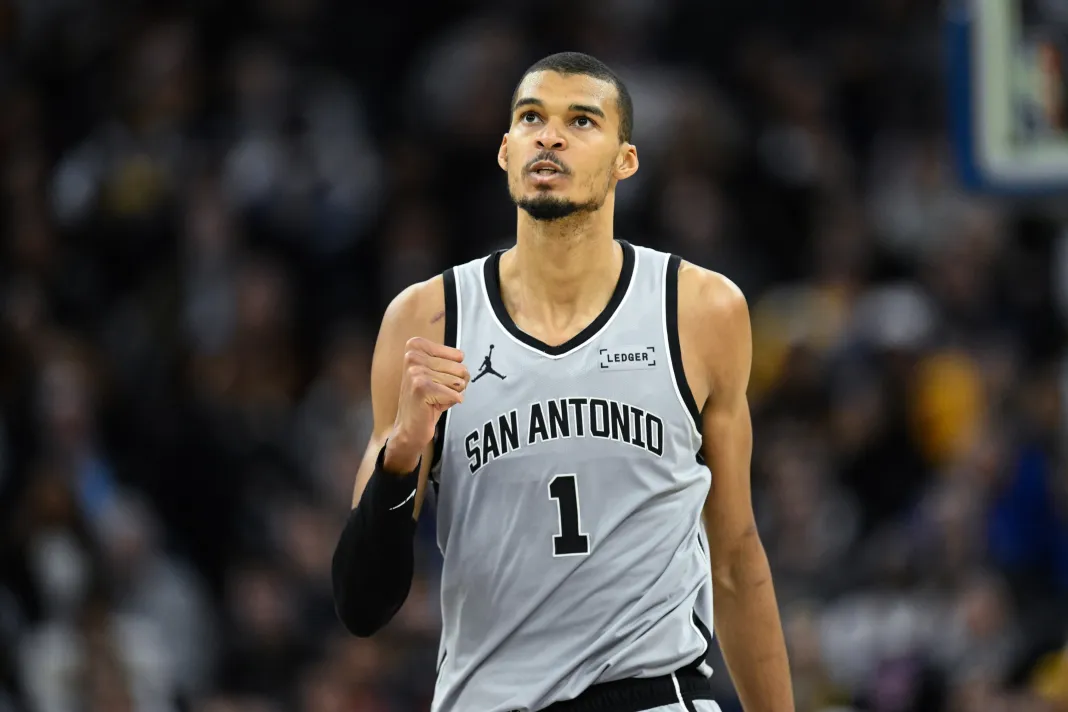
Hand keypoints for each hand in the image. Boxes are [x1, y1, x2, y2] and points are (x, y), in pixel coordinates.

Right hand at [384, 337, 467, 472]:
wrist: (409, 427)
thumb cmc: (428, 399)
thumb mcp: (438, 372)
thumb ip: (452, 361)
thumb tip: (463, 360)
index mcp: (416, 346)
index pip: (459, 356)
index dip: (454, 372)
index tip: (437, 380)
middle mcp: (413, 355)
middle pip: (460, 369)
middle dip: (454, 385)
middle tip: (436, 393)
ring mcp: (415, 371)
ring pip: (459, 382)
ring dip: (451, 394)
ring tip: (435, 398)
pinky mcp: (421, 388)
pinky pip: (455, 394)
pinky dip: (450, 403)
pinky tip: (433, 406)